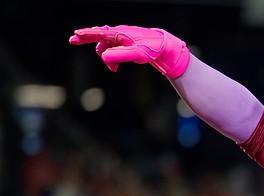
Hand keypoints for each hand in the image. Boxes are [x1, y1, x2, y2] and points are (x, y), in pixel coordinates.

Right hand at [69, 25, 189, 78]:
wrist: (164, 47)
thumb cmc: (150, 50)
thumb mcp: (136, 55)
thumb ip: (120, 55)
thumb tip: (104, 56)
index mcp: (119, 34)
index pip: (98, 33)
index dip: (86, 35)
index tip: (74, 35)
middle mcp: (119, 33)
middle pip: (98, 36)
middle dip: (87, 39)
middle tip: (73, 40)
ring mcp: (122, 38)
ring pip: (106, 46)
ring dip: (106, 58)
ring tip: (114, 70)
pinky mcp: (126, 43)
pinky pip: (113, 49)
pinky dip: (111, 58)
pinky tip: (115, 68)